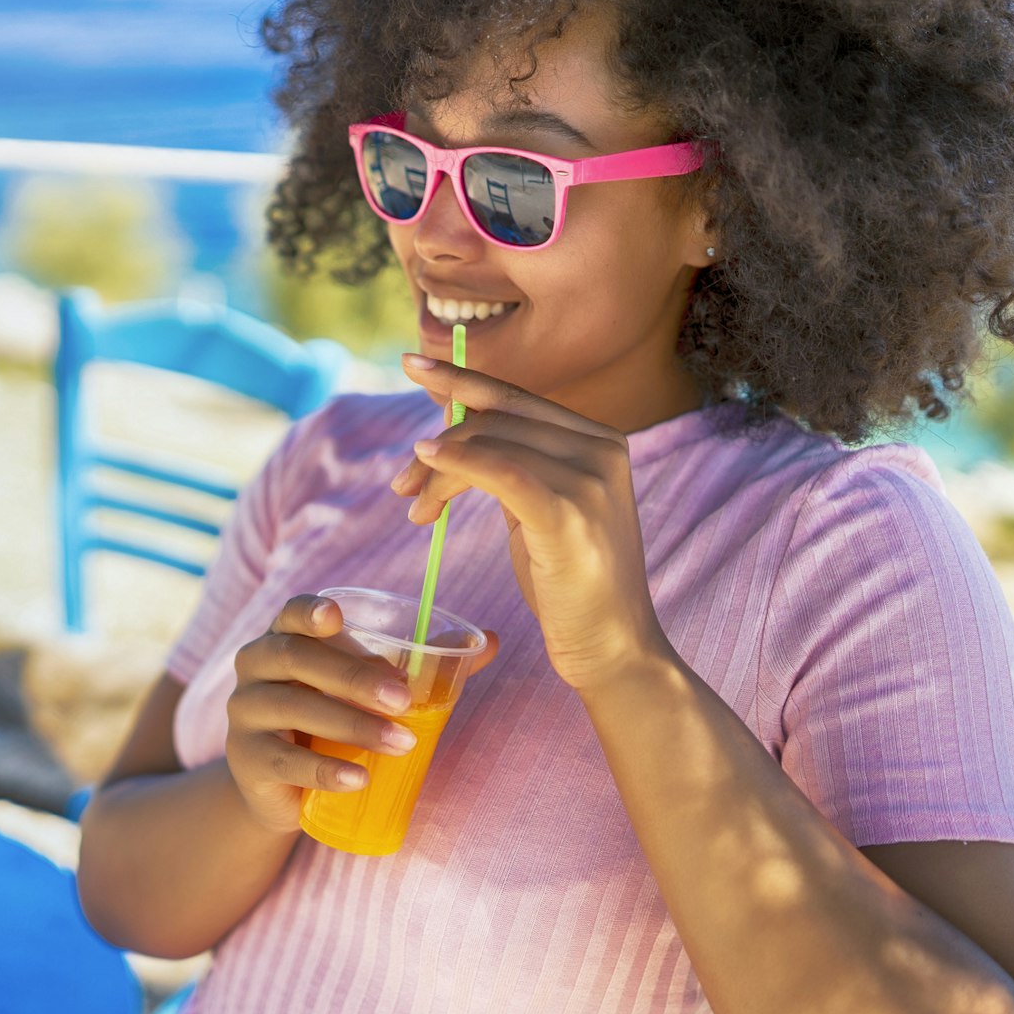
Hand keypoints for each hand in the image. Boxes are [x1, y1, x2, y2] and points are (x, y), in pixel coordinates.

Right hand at [224, 594, 421, 833]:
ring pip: (294, 708)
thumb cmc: (331, 722)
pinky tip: (360, 778)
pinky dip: (326, 770)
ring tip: (401, 742)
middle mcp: (255, 667)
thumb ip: (422, 664)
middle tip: (403, 699)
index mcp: (283, 638)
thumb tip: (490, 641)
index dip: (309, 611)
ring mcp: (244, 715)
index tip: (337, 617)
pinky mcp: (247, 761)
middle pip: (295, 657)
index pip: (289, 614)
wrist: (282, 788)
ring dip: (352, 725)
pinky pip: (285, 761)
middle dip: (352, 676)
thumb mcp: (366, 690)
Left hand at [388, 355, 669, 691]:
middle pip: (496, 416)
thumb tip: (453, 423)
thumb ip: (511, 463)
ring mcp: (589, 479)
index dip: (460, 378)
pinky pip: (498, 471)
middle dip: (436, 440)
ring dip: (434, 471)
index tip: (411, 365)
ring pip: (487, 443)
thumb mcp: (540, 508)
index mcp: (598, 440)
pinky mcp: (569, 513)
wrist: (613, 648)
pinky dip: (455, 465)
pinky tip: (427, 470)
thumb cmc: (570, 583)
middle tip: (400, 481)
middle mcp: (601, 448)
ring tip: (415, 508)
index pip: (515, 397)